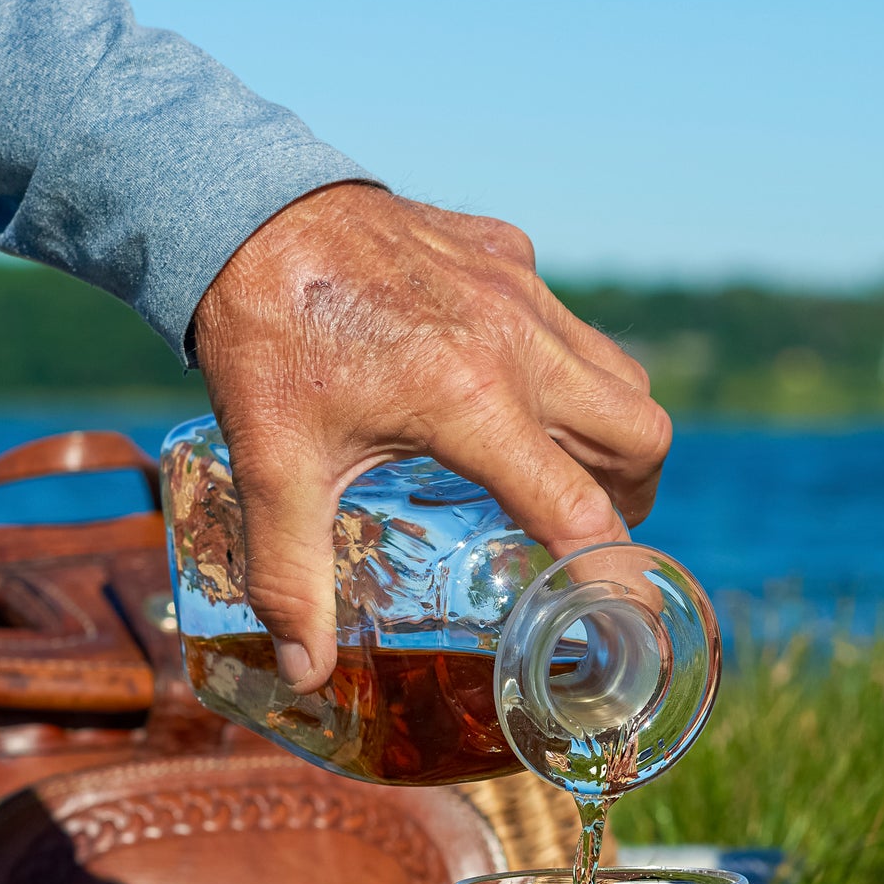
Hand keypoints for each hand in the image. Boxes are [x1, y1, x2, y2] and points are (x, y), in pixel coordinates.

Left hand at [192, 183, 671, 691]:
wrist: (243, 212)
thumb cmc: (263, 341)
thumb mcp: (269, 468)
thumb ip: (290, 577)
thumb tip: (306, 671)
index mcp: (468, 401)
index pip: (580, 507)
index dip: (612, 572)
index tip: (619, 614)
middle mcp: (515, 341)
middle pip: (641, 437)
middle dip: (633, 496)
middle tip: (591, 530)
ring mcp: (520, 288)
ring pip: (624, 376)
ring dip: (613, 434)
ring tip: (568, 470)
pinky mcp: (508, 251)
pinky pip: (572, 323)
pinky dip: (565, 370)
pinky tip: (508, 389)